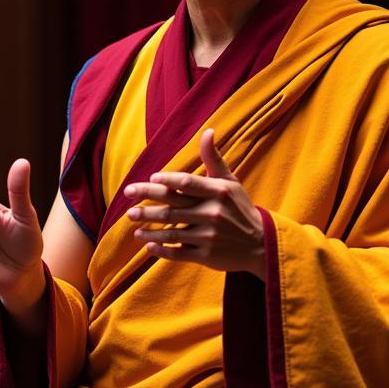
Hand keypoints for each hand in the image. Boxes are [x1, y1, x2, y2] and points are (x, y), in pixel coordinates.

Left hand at [125, 129, 265, 279]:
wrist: (261, 244)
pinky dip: (161, 250)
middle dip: (146, 201)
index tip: (151, 177)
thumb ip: (214, 159)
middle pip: (172, 206)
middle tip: (127, 197)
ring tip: (132, 223)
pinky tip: (148, 245)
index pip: (186, 183)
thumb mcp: (230, 182)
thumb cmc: (240, 209)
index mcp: (218, 192)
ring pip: (171, 231)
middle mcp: (212, 213)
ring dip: (148, 228)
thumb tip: (207, 131)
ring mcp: (208, 236)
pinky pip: (178, 253)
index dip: (167, 179)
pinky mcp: (206, 256)